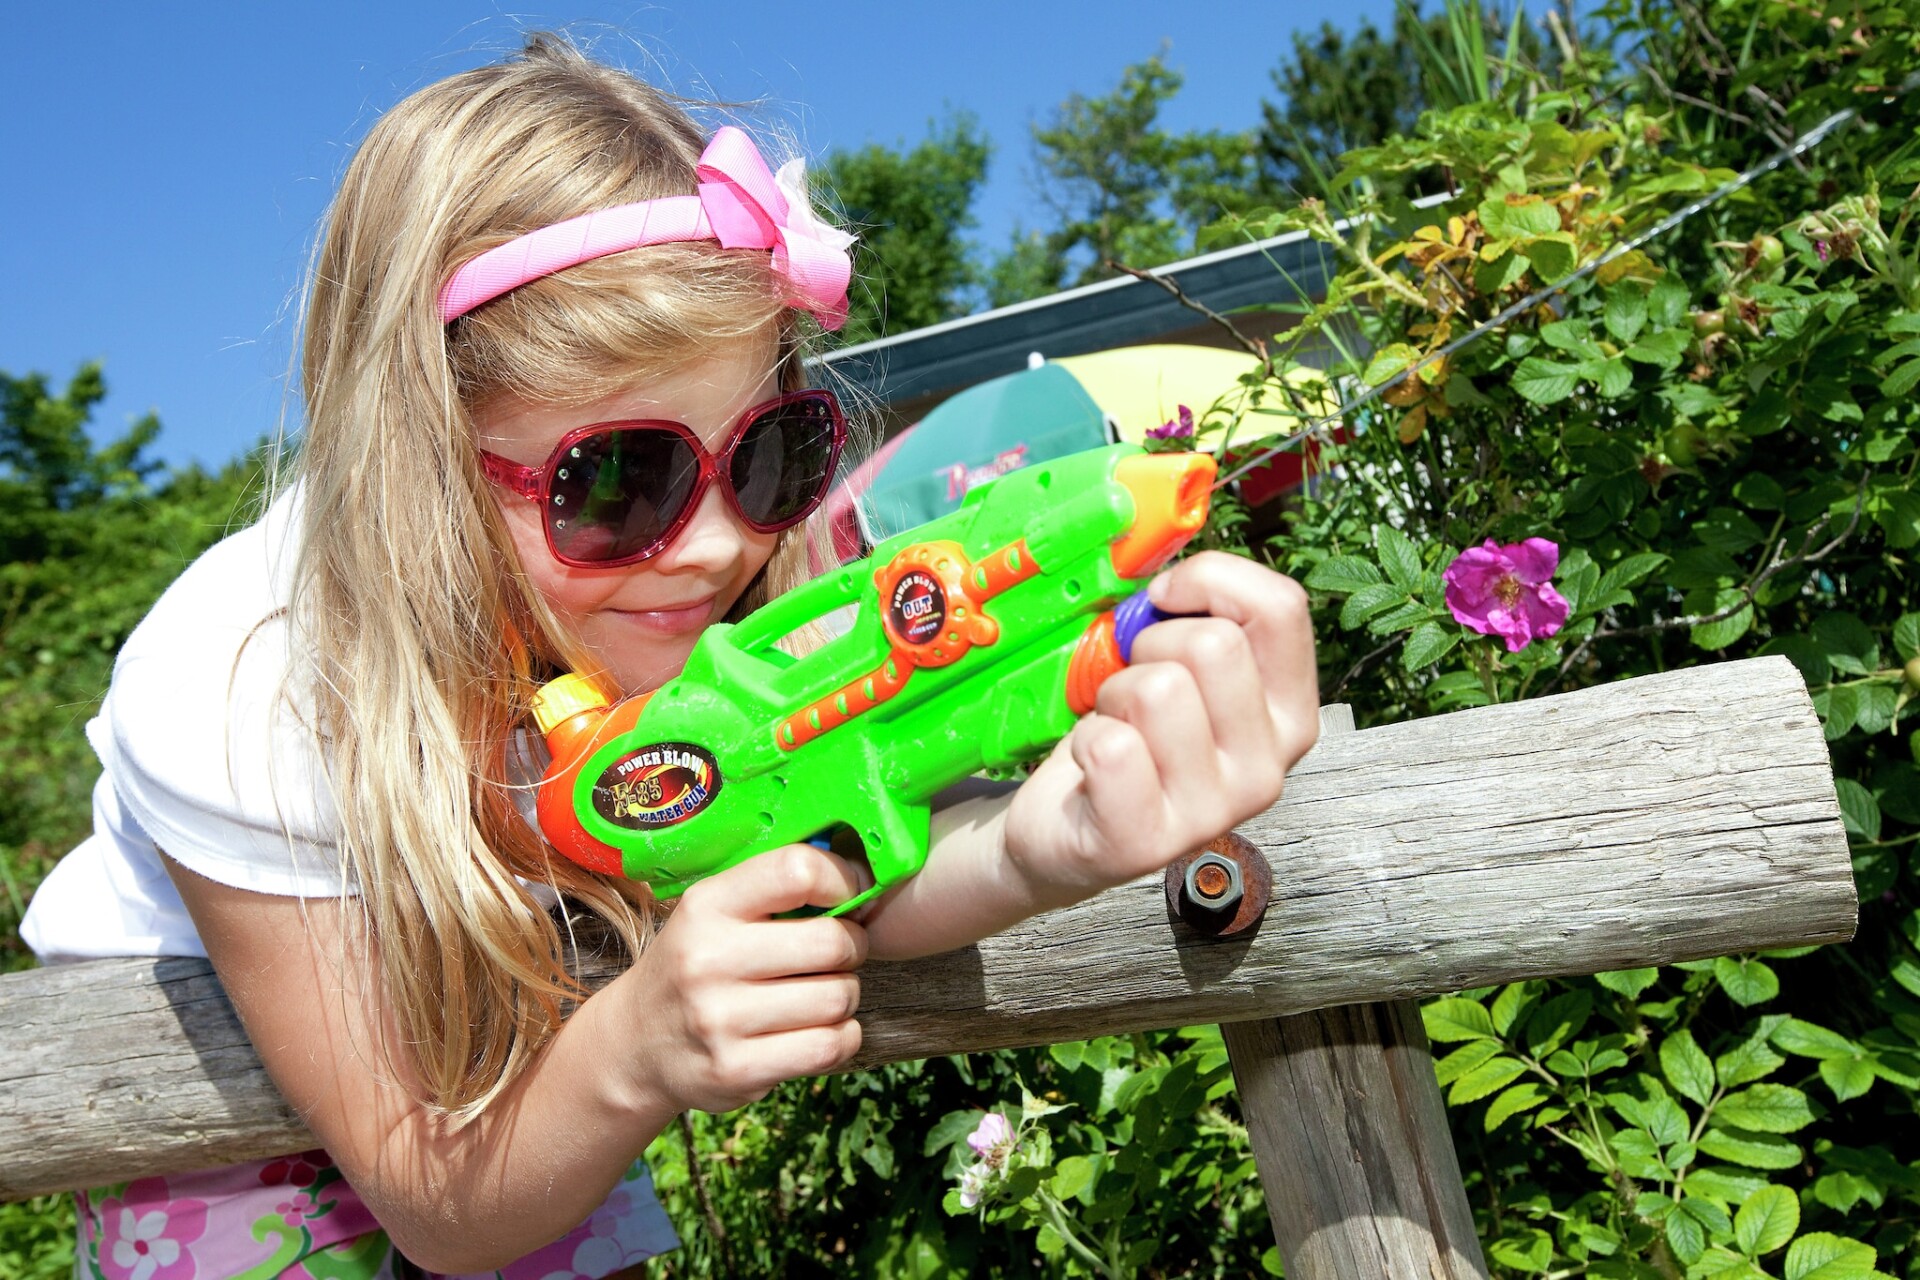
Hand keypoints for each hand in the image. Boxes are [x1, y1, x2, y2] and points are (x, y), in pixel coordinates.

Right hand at [618, 845, 867, 1114]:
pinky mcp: (737, 1070)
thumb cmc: (695, 966)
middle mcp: (708, 959)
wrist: (636, 1044)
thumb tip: (860, 874)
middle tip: (838, 952)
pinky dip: (842, 1036)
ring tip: (822, 992)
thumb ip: (773, 888)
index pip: (796, 871)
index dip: (842, 878)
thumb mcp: (712, 912)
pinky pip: (830, 1046)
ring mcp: (720, 1020)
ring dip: (846, 994)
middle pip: (832, 941)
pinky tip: (820, 1029)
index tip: (849, 894)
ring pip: (838, 997)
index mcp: (706, 906)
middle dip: (852, 945)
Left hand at [1004, 552, 1318, 907]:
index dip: (1210, 580)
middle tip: (1131, 685)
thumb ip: (1198, 617)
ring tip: (1114, 725)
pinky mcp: (1147, 843)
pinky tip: (1092, 765)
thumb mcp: (1179, 668)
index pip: (1283, 608)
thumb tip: (1171, 569)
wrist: (1066, 828)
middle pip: (1213, 646)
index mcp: (1289, 714)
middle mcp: (1268, 768)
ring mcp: (1212, 812)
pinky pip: (1111, 746)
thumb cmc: (1128, 732)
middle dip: (1149, 645)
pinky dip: (1084, 738)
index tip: (1164, 598)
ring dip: (1114, 694)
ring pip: (1158, 690)